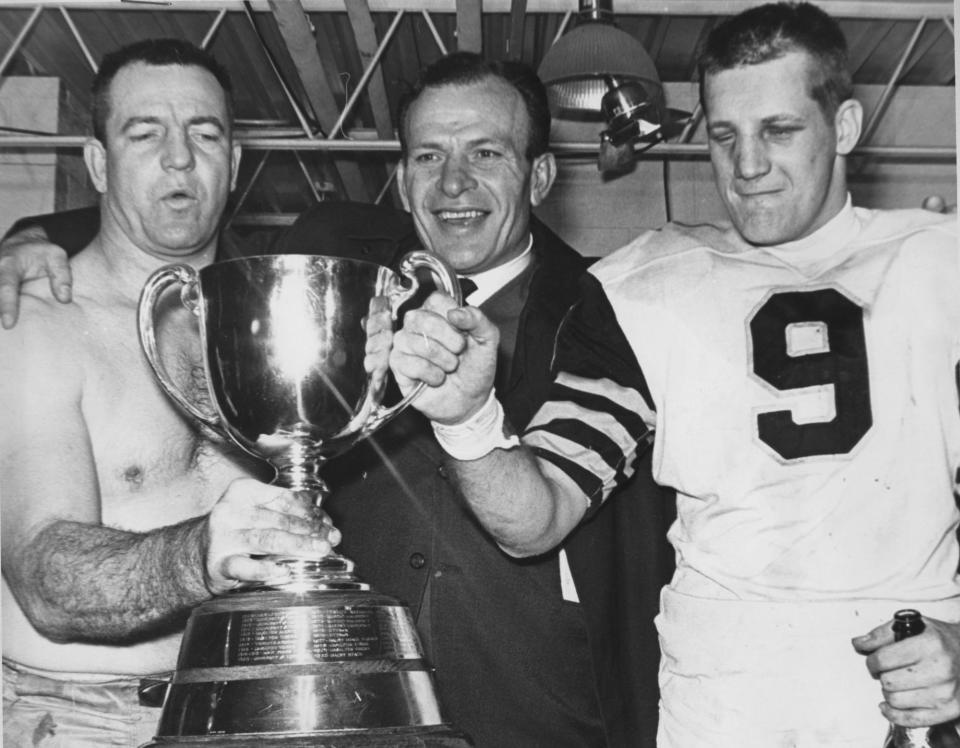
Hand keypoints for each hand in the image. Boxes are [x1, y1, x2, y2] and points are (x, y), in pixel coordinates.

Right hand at [0, 230, 71, 328]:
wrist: (23, 244)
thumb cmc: (42, 252)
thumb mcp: (56, 256)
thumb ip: (62, 275)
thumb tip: (64, 299)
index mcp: (8, 264)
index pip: (6, 286)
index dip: (7, 306)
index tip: (8, 324)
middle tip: (7, 331)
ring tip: (8, 333)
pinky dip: (2, 311)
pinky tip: (9, 330)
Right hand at [202, 478, 340, 593]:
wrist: (198, 554)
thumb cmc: (238, 530)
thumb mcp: (259, 512)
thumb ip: (287, 513)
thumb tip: (325, 526)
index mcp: (243, 491)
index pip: (284, 498)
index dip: (310, 511)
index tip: (328, 524)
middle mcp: (230, 511)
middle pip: (279, 519)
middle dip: (309, 530)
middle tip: (330, 540)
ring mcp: (223, 538)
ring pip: (266, 539)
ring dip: (298, 545)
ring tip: (319, 551)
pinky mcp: (218, 564)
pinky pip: (244, 567)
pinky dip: (266, 570)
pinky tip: (284, 572)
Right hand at [389, 291, 497, 424]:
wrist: (471, 401)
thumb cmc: (475, 368)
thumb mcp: (488, 340)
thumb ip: (477, 319)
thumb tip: (455, 312)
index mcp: (438, 314)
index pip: (436, 300)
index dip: (451, 315)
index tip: (464, 331)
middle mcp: (418, 326)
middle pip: (419, 318)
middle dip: (447, 338)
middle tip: (459, 351)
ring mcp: (405, 345)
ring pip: (411, 340)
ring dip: (440, 357)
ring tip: (450, 367)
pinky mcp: (398, 366)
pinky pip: (406, 362)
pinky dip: (429, 373)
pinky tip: (437, 378)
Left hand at [853, 615, 959, 725]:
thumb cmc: (941, 640)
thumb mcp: (913, 626)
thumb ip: (881, 634)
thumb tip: (858, 643)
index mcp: (930, 644)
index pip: (883, 659)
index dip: (872, 661)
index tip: (875, 661)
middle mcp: (941, 669)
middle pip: (888, 682)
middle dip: (882, 676)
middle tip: (888, 672)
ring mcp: (946, 692)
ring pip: (896, 701)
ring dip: (889, 694)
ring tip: (898, 683)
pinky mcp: (950, 710)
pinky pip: (912, 720)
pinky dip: (895, 715)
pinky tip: (889, 706)